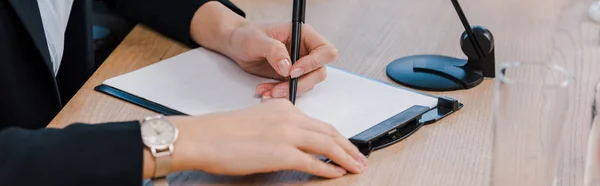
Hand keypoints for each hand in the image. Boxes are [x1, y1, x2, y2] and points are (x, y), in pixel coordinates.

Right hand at [164, 99, 366, 177]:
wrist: (204, 137)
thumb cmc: (221, 132)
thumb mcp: (256, 120)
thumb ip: (276, 127)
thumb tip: (289, 143)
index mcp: (283, 107)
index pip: (317, 122)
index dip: (336, 135)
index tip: (344, 144)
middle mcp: (289, 117)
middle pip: (329, 132)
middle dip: (348, 146)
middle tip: (360, 157)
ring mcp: (287, 135)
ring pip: (327, 145)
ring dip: (346, 158)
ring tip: (356, 167)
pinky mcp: (282, 153)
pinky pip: (314, 162)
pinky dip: (328, 169)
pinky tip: (337, 174)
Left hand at [224, 22, 337, 99]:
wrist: (236, 45)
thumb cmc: (247, 35)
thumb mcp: (257, 39)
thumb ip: (274, 50)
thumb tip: (287, 67)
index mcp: (304, 35)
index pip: (325, 51)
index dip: (314, 63)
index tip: (292, 71)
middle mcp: (306, 51)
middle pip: (319, 72)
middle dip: (300, 84)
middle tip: (279, 89)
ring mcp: (300, 65)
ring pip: (307, 84)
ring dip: (288, 91)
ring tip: (267, 92)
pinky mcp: (290, 77)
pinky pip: (293, 90)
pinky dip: (280, 94)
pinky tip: (265, 92)